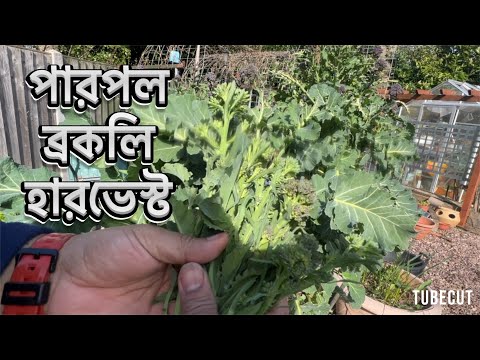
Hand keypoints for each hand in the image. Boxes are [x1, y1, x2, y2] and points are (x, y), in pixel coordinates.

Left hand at [47, 225, 227, 314]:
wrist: (66, 281)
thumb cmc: (106, 250)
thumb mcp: (146, 240)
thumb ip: (183, 245)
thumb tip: (223, 239)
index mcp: (173, 262)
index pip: (205, 265)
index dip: (219, 266)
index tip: (238, 264)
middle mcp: (173, 286)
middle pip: (203, 290)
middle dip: (214, 289)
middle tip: (226, 285)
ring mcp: (162, 309)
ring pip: (192, 308)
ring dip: (203, 304)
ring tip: (213, 302)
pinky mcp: (150, 323)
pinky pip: (176, 319)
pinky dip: (189, 314)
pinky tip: (200, 310)